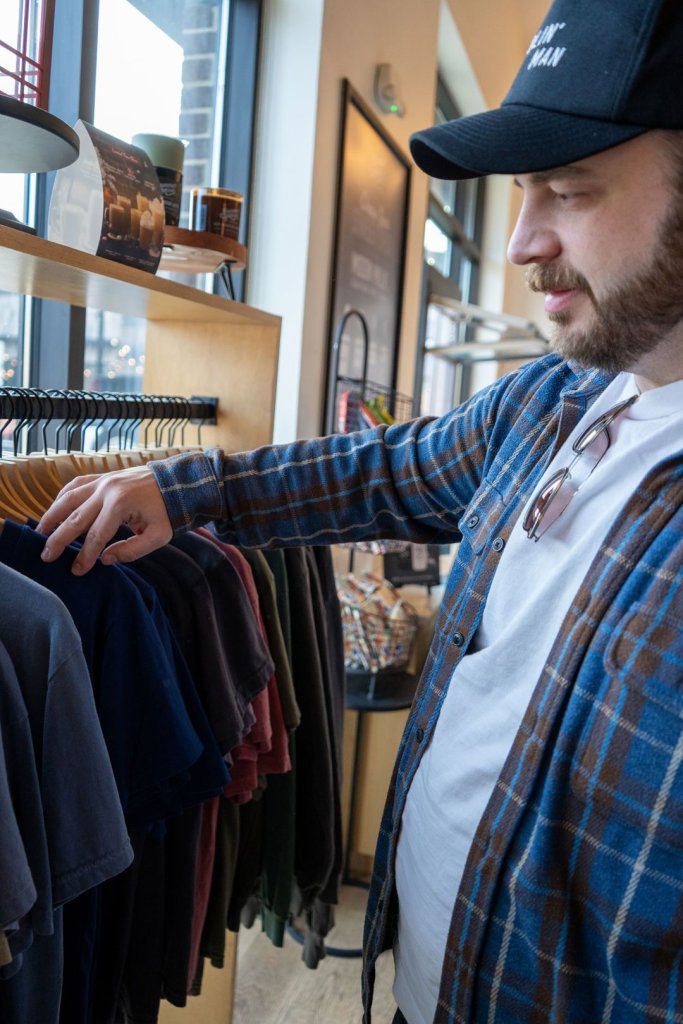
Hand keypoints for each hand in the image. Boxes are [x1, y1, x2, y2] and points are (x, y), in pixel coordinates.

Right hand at [36, 464, 172, 574]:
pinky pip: (76, 485)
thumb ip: (132, 550)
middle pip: (75, 518)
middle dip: (59, 540)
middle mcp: (106, 491)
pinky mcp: (102, 476)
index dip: (85, 556)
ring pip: (69, 499)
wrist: (178, 482)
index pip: (96, 536)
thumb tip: (105, 560)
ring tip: (40, 533)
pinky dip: (62, 497)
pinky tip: (55, 510)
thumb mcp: (158, 536)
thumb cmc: (169, 511)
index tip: (77, 571)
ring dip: (52, 516)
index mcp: (121, 505)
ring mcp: (102, 481)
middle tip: (46, 557)